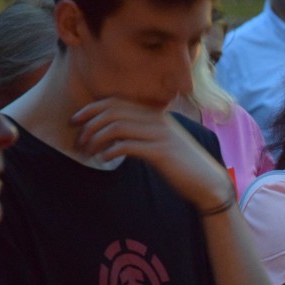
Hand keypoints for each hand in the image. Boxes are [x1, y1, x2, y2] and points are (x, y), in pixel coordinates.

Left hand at [72, 97, 232, 210]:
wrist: (208, 182)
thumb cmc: (184, 166)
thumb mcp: (164, 143)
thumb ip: (145, 134)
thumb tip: (118, 135)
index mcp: (156, 116)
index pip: (118, 102)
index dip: (93, 108)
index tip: (77, 119)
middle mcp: (158, 120)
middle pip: (114, 111)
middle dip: (90, 124)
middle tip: (79, 140)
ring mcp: (160, 135)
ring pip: (117, 127)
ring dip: (96, 139)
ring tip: (88, 152)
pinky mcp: (160, 152)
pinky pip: (127, 146)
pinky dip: (109, 152)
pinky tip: (104, 160)